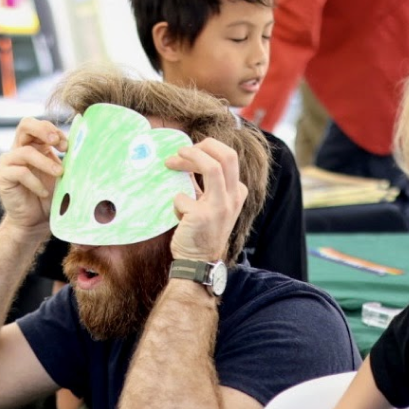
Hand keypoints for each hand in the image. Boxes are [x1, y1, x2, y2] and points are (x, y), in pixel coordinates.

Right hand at [0, 117, 65, 236]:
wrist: (35, 221)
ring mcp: (8, 162)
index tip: (67, 146)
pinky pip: (19, 172)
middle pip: (25, 125)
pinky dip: (35, 182)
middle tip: (58, 143)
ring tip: (59, 174)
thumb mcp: (61, 174)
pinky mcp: (2, 176)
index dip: (54, 130)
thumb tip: (84, 143)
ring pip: (26, 152)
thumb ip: (67, 159)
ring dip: (46, 162)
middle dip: (44, 130)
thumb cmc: (50, 196)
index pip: (40, 125)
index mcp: (34, 145)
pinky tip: (43, 192)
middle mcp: (19, 149)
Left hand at [165, 138, 246, 261]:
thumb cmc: (201, 231)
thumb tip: (186, 160)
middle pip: (227, 156)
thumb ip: (204, 184)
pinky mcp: (201, 216)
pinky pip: (182, 196)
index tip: (189, 153)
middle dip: (203, 146)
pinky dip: (175, 201)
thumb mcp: (211, 204)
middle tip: (182, 150)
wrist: (198, 262)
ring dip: (189, 158)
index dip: (208, 149)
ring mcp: (219, 207)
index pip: (229, 158)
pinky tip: (178, 214)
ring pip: (211, 167)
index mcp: (236, 193)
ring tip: (171, 161)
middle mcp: (232, 198)